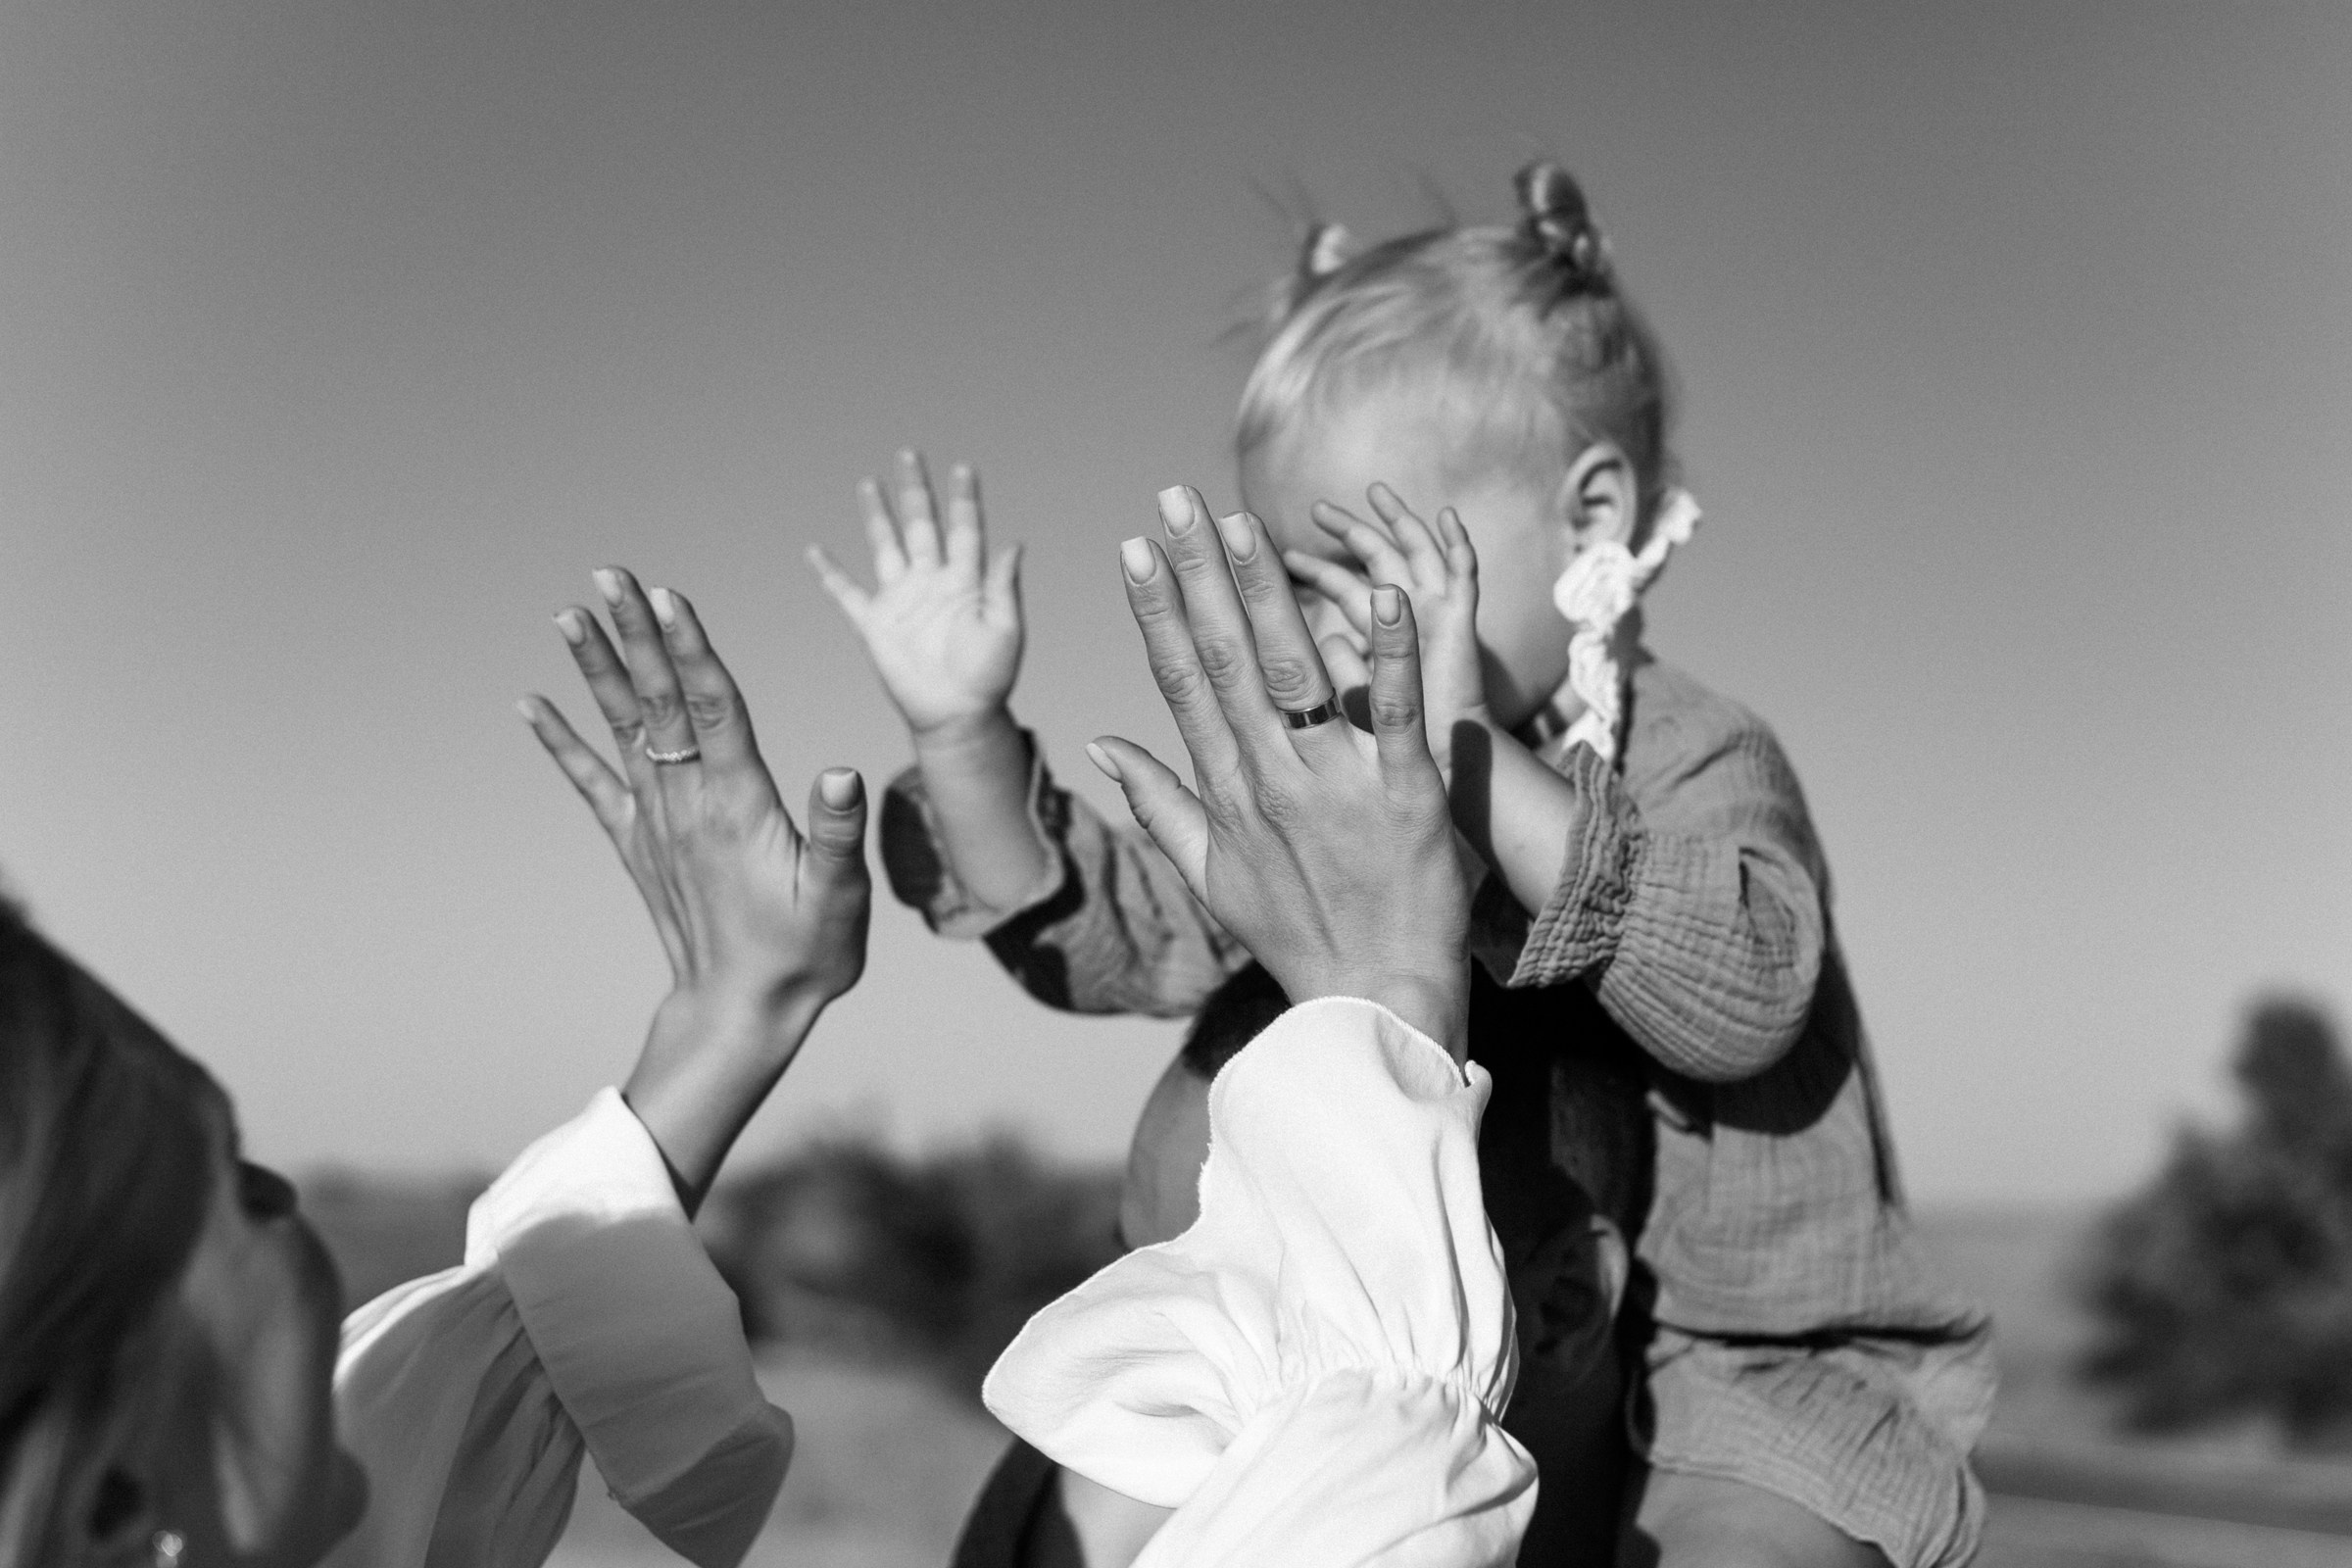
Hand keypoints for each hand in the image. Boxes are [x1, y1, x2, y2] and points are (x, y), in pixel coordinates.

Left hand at [521, 568, 871, 1202]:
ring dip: (598, 668)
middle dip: (636, 634)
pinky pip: (593, 783)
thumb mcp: (840, 898)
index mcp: (737, 805)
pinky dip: (561, 742)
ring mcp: (656, 822)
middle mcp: (687, 803)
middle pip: (660, 701)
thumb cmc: (806, 955)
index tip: (665, 595)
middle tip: (609, 574)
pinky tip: (531, 704)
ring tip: (570, 613)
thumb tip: (840, 772)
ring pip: (624, 728)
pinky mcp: (639, 844)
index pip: (712, 709)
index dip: (689, 649)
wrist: (743, 1013)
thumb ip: (838, 834)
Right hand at [809, 450, 1024, 742]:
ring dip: (876, 515)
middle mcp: (932, 582)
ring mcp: (901, 600)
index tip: (963, 468)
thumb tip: (1014, 543)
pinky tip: (815, 550)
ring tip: (868, 482)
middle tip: (909, 453)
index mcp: (966, 581)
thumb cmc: (989, 676)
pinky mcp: (874, 624)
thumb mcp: (1005, 629)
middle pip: (921, 525)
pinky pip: (846, 593)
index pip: (964, 529)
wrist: (957, 715)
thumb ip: (1004, 586)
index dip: (964, 499)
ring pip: (886, 545)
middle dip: (914, 490)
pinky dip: (829, 572)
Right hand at [1089, 487, 1469, 1057]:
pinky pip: (1396, 713)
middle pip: (1227, 658)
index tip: (1134, 547)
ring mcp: (1336, 784)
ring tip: (1245, 525)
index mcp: (1225, 790)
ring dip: (1269, 594)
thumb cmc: (1294, 936)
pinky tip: (1380, 594)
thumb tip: (1098, 742)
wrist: (1371, 1000)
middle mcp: (1270, 778)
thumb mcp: (1208, 874)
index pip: (1182, 680)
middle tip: (1175, 501)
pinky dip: (1389, 654)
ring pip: (1296, 672)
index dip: (1157, 609)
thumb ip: (1156, 801)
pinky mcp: (1406, 796)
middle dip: (1198, 573)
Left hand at [1284, 485, 1488, 776]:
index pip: (1338, 592)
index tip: (1277, 552)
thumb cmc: (1382, 769)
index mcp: (1371, 644)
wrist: (1433, 787)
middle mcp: (1404, 626)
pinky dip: (1459, 548)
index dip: (1311, 570)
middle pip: (1374, 563)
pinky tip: (1448, 517)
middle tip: (1317, 508)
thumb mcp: (1338, 714)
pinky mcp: (1462, 630)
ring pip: (1415, 558)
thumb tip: (1308, 644)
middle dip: (1350, 531)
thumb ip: (1328, 675)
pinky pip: (1464, 579)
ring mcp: (1435, 622)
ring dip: (1397, 523)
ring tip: (1376, 491)